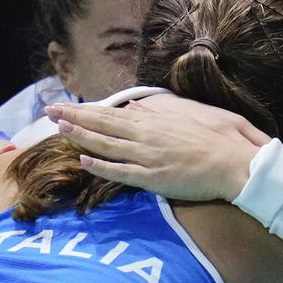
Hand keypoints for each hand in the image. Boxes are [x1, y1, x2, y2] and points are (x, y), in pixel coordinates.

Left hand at [46, 98, 271, 201]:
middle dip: (74, 117)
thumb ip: (157, 112)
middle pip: (103, 125)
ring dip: (81, 137)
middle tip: (50, 112)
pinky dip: (101, 167)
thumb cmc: (215, 142)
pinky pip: (121, 172)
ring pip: (107, 145)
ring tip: (60, 130)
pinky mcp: (153, 177)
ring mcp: (148, 156)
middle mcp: (147, 136)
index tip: (66, 105)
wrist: (232, 164)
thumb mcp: (187, 117)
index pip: (113, 113)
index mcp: (155, 122)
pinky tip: (84, 162)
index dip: (86, 110)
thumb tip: (136, 105)